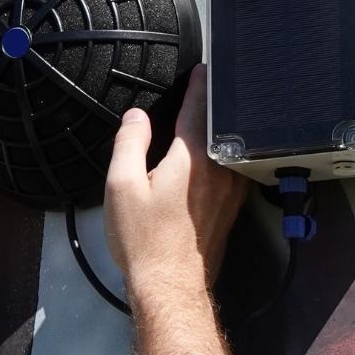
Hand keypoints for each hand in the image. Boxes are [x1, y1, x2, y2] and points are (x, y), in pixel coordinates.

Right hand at [104, 66, 248, 354]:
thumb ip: (130, 144)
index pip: (200, 109)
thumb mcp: (122, 186)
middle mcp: (220, 171)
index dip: (200, 86)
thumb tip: (137, 117)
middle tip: (209, 85)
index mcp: (193, 159)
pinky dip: (224, 152)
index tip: (204, 69)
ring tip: (211, 114)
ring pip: (228, 148)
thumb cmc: (143, 239)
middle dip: (213, 104)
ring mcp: (231, 191)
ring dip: (221, 129)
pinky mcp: (232, 209)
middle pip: (219, 126)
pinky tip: (213, 153)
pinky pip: (231, 168)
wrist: (171, 286)